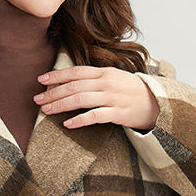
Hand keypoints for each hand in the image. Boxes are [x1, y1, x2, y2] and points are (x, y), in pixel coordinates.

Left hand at [34, 65, 159, 130]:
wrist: (159, 103)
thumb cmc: (134, 92)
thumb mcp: (116, 79)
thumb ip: (96, 79)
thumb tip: (73, 82)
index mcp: (105, 73)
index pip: (76, 71)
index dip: (57, 75)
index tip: (41, 80)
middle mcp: (107, 83)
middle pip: (74, 86)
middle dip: (53, 93)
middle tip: (36, 100)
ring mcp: (112, 98)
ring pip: (80, 99)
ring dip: (60, 105)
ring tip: (45, 110)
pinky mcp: (118, 114)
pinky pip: (95, 116)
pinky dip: (79, 120)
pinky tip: (67, 124)